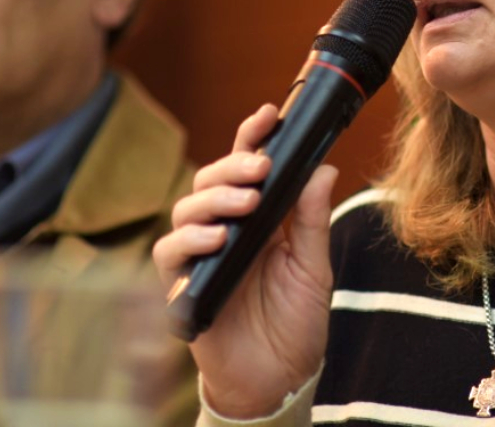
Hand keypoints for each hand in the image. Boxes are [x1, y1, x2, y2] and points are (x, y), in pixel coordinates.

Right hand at [152, 104, 337, 418]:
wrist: (278, 379)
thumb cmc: (295, 323)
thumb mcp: (313, 267)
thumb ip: (312, 220)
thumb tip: (324, 168)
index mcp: (259, 219)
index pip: (248, 168)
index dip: (252, 138)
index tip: (267, 115)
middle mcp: (225, 230)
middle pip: (212, 180)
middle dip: (234, 165)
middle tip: (260, 167)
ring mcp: (201, 256)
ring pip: (187, 208)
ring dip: (215, 199)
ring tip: (246, 202)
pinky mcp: (182, 286)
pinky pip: (170, 253)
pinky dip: (190, 240)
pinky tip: (218, 239)